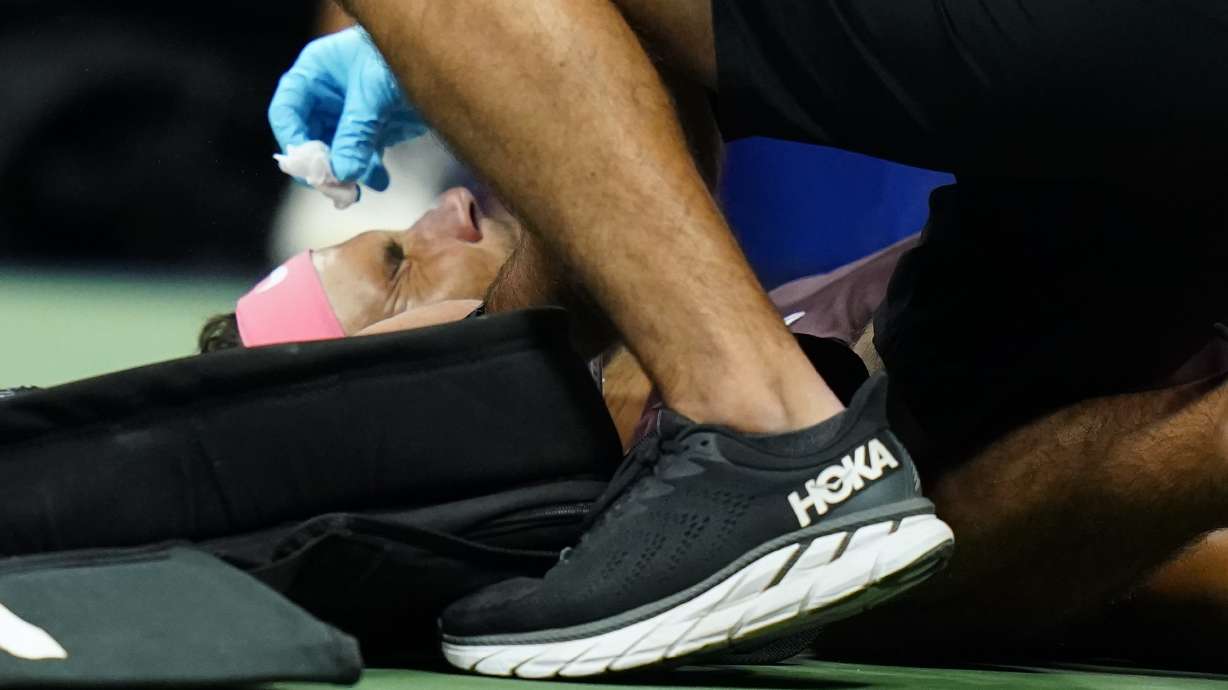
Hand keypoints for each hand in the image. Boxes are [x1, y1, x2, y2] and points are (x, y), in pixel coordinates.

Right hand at [268, 27, 426, 191]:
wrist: (446, 65)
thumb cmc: (402, 59)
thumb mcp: (375, 94)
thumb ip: (356, 133)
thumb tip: (342, 171)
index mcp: (315, 73)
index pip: (286, 110)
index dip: (292, 140)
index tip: (308, 167)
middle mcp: (326, 96)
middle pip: (308, 137)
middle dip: (321, 165)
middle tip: (336, 186)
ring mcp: (348, 115)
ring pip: (334, 153)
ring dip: (345, 173)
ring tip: (361, 186)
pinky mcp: (371, 129)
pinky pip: (360, 157)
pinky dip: (367, 172)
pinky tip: (380, 181)